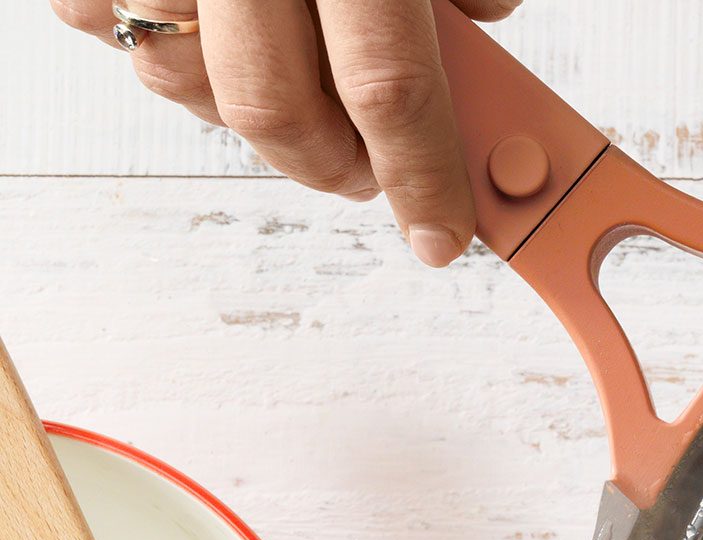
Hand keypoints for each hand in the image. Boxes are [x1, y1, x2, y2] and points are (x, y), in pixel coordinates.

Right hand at [52, 0, 521, 266]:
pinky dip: (154, 43)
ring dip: (240, 108)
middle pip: (277, 112)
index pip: (389, 92)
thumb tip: (487, 20)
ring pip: (179, 78)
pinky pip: (98, 21)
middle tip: (369, 173)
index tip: (443, 238)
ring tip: (293, 88)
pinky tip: (203, 32)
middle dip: (332, 167)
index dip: (423, 180)